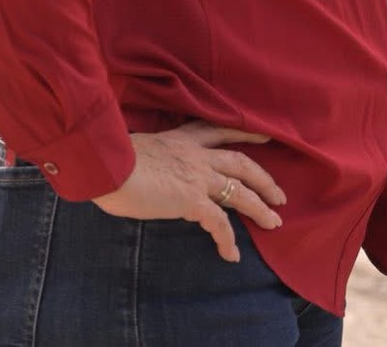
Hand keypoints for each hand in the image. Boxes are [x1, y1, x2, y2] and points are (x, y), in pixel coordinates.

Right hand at [92, 121, 286, 262]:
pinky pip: (219, 223)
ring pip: (241, 191)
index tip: (265, 134)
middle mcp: (197, 155)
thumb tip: (141, 170)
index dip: (245, 132)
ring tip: (274, 222)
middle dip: (264, 178)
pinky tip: (232, 255)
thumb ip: (150, 158)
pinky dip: (228, 240)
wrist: (107, 164)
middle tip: (279, 194)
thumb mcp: (135, 148)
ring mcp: (198, 176)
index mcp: (182, 139)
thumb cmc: (109, 158)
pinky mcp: (192, 200)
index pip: (220, 131)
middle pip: (242, 163)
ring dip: (260, 208)